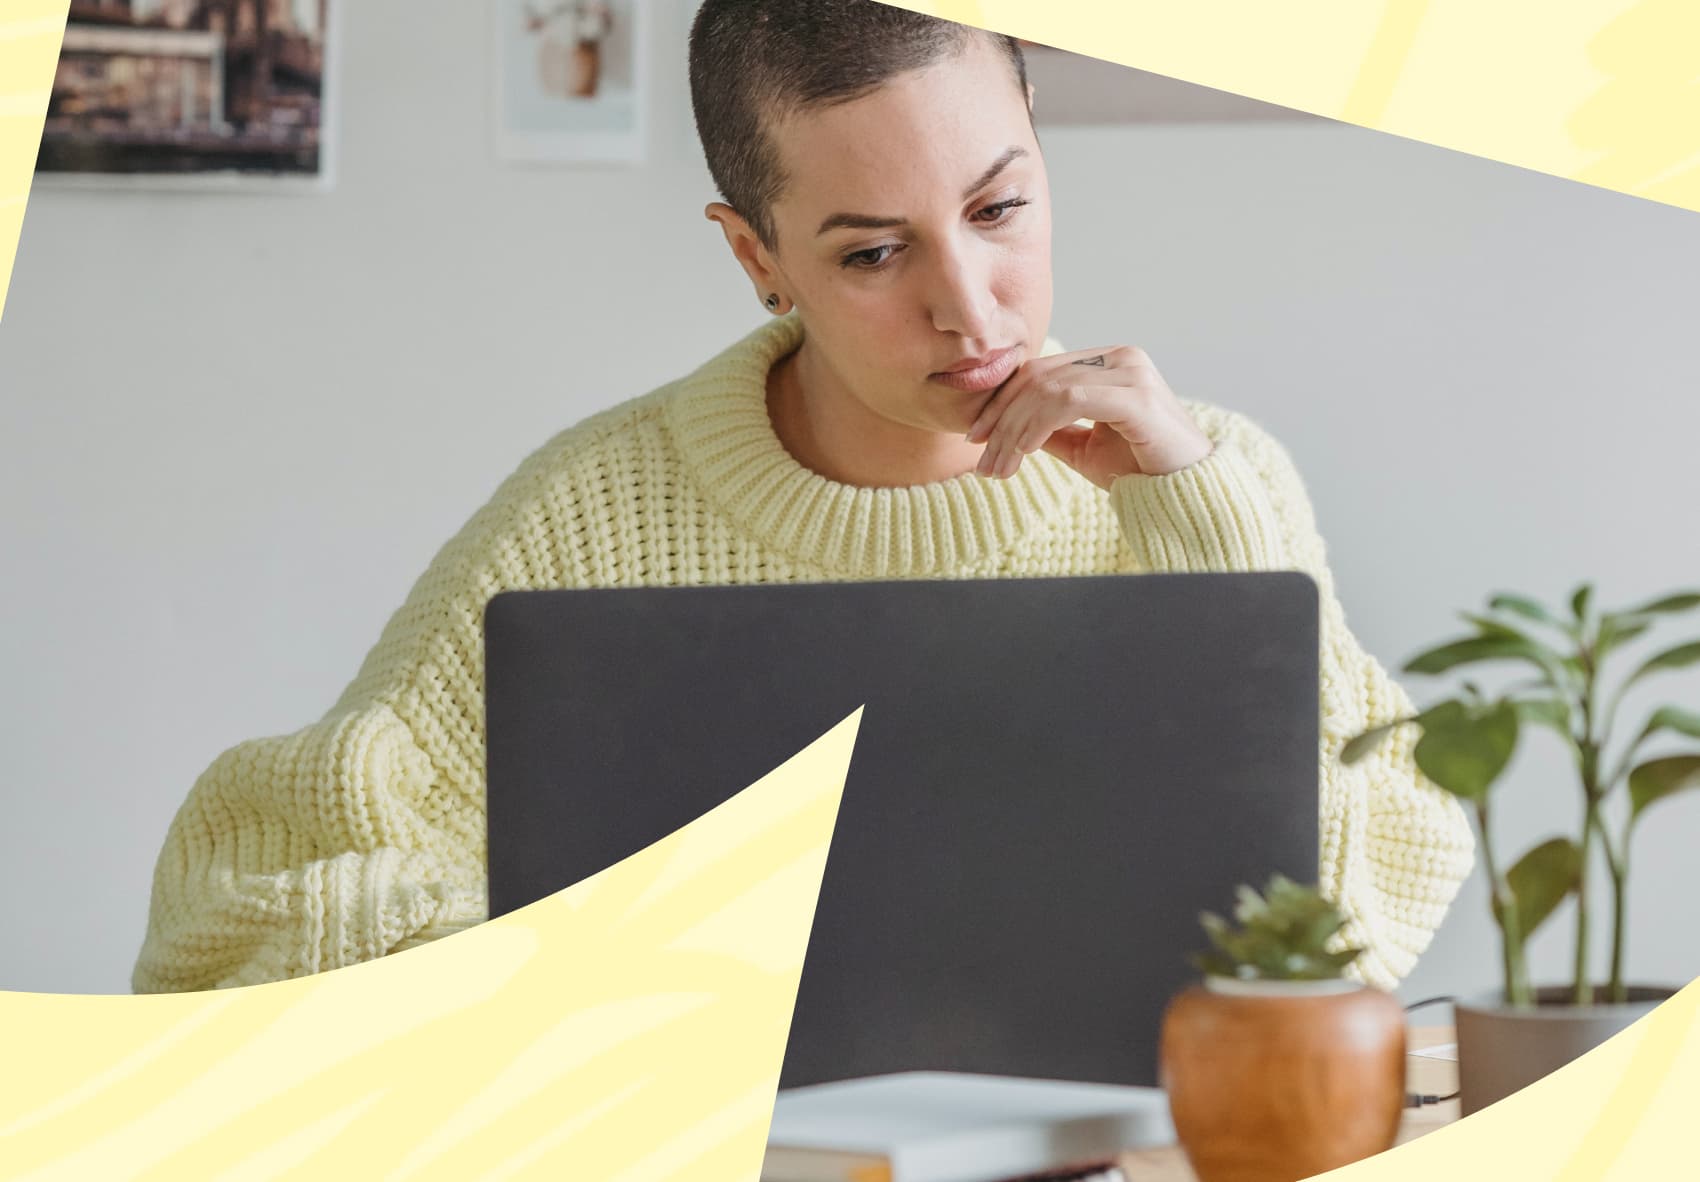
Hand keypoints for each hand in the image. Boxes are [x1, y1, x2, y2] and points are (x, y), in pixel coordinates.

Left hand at [966, 345, 1213, 488]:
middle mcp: (1121, 357)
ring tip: (999, 467)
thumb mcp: (1084, 447)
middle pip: (1039, 377)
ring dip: (1014, 430)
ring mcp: (1130, 372)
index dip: (1002, 403)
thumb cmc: (1140, 470)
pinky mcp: (1136, 396)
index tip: (977, 438)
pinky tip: (1025, 452)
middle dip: (1002, 420)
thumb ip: (1051, 430)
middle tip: (982, 460)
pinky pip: (1069, 401)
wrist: (1185, 494)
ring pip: (1048, 389)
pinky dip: (1038, 426)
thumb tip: (1008, 427)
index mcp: (1110, 362)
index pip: (1041, 371)